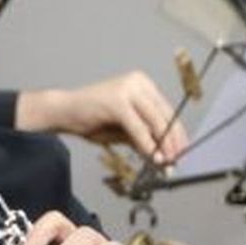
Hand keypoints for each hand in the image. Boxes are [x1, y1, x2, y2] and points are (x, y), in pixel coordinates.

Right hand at [16, 71, 188, 163]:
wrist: (63, 111)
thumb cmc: (91, 119)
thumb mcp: (123, 129)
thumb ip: (143, 136)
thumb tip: (163, 154)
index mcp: (142, 84)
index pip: (167, 110)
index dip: (177, 132)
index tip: (183, 150)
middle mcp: (138, 82)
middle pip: (164, 114)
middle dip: (172, 141)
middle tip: (177, 160)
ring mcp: (127, 89)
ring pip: (154, 120)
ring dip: (162, 144)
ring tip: (166, 162)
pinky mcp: (117, 101)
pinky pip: (138, 127)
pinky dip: (147, 144)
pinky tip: (153, 157)